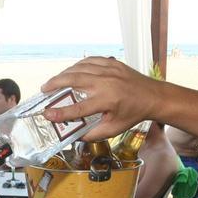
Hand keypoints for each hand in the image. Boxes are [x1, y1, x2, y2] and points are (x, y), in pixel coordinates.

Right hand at [40, 57, 162, 140]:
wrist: (153, 96)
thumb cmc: (133, 114)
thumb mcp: (114, 129)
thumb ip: (93, 134)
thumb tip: (75, 137)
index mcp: (107, 101)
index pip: (79, 108)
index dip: (61, 112)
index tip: (47, 114)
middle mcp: (106, 82)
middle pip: (74, 80)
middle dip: (55, 84)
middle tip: (44, 90)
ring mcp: (109, 69)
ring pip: (79, 67)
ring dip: (64, 74)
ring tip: (54, 81)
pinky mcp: (112, 62)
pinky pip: (89, 61)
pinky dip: (77, 65)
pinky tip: (71, 71)